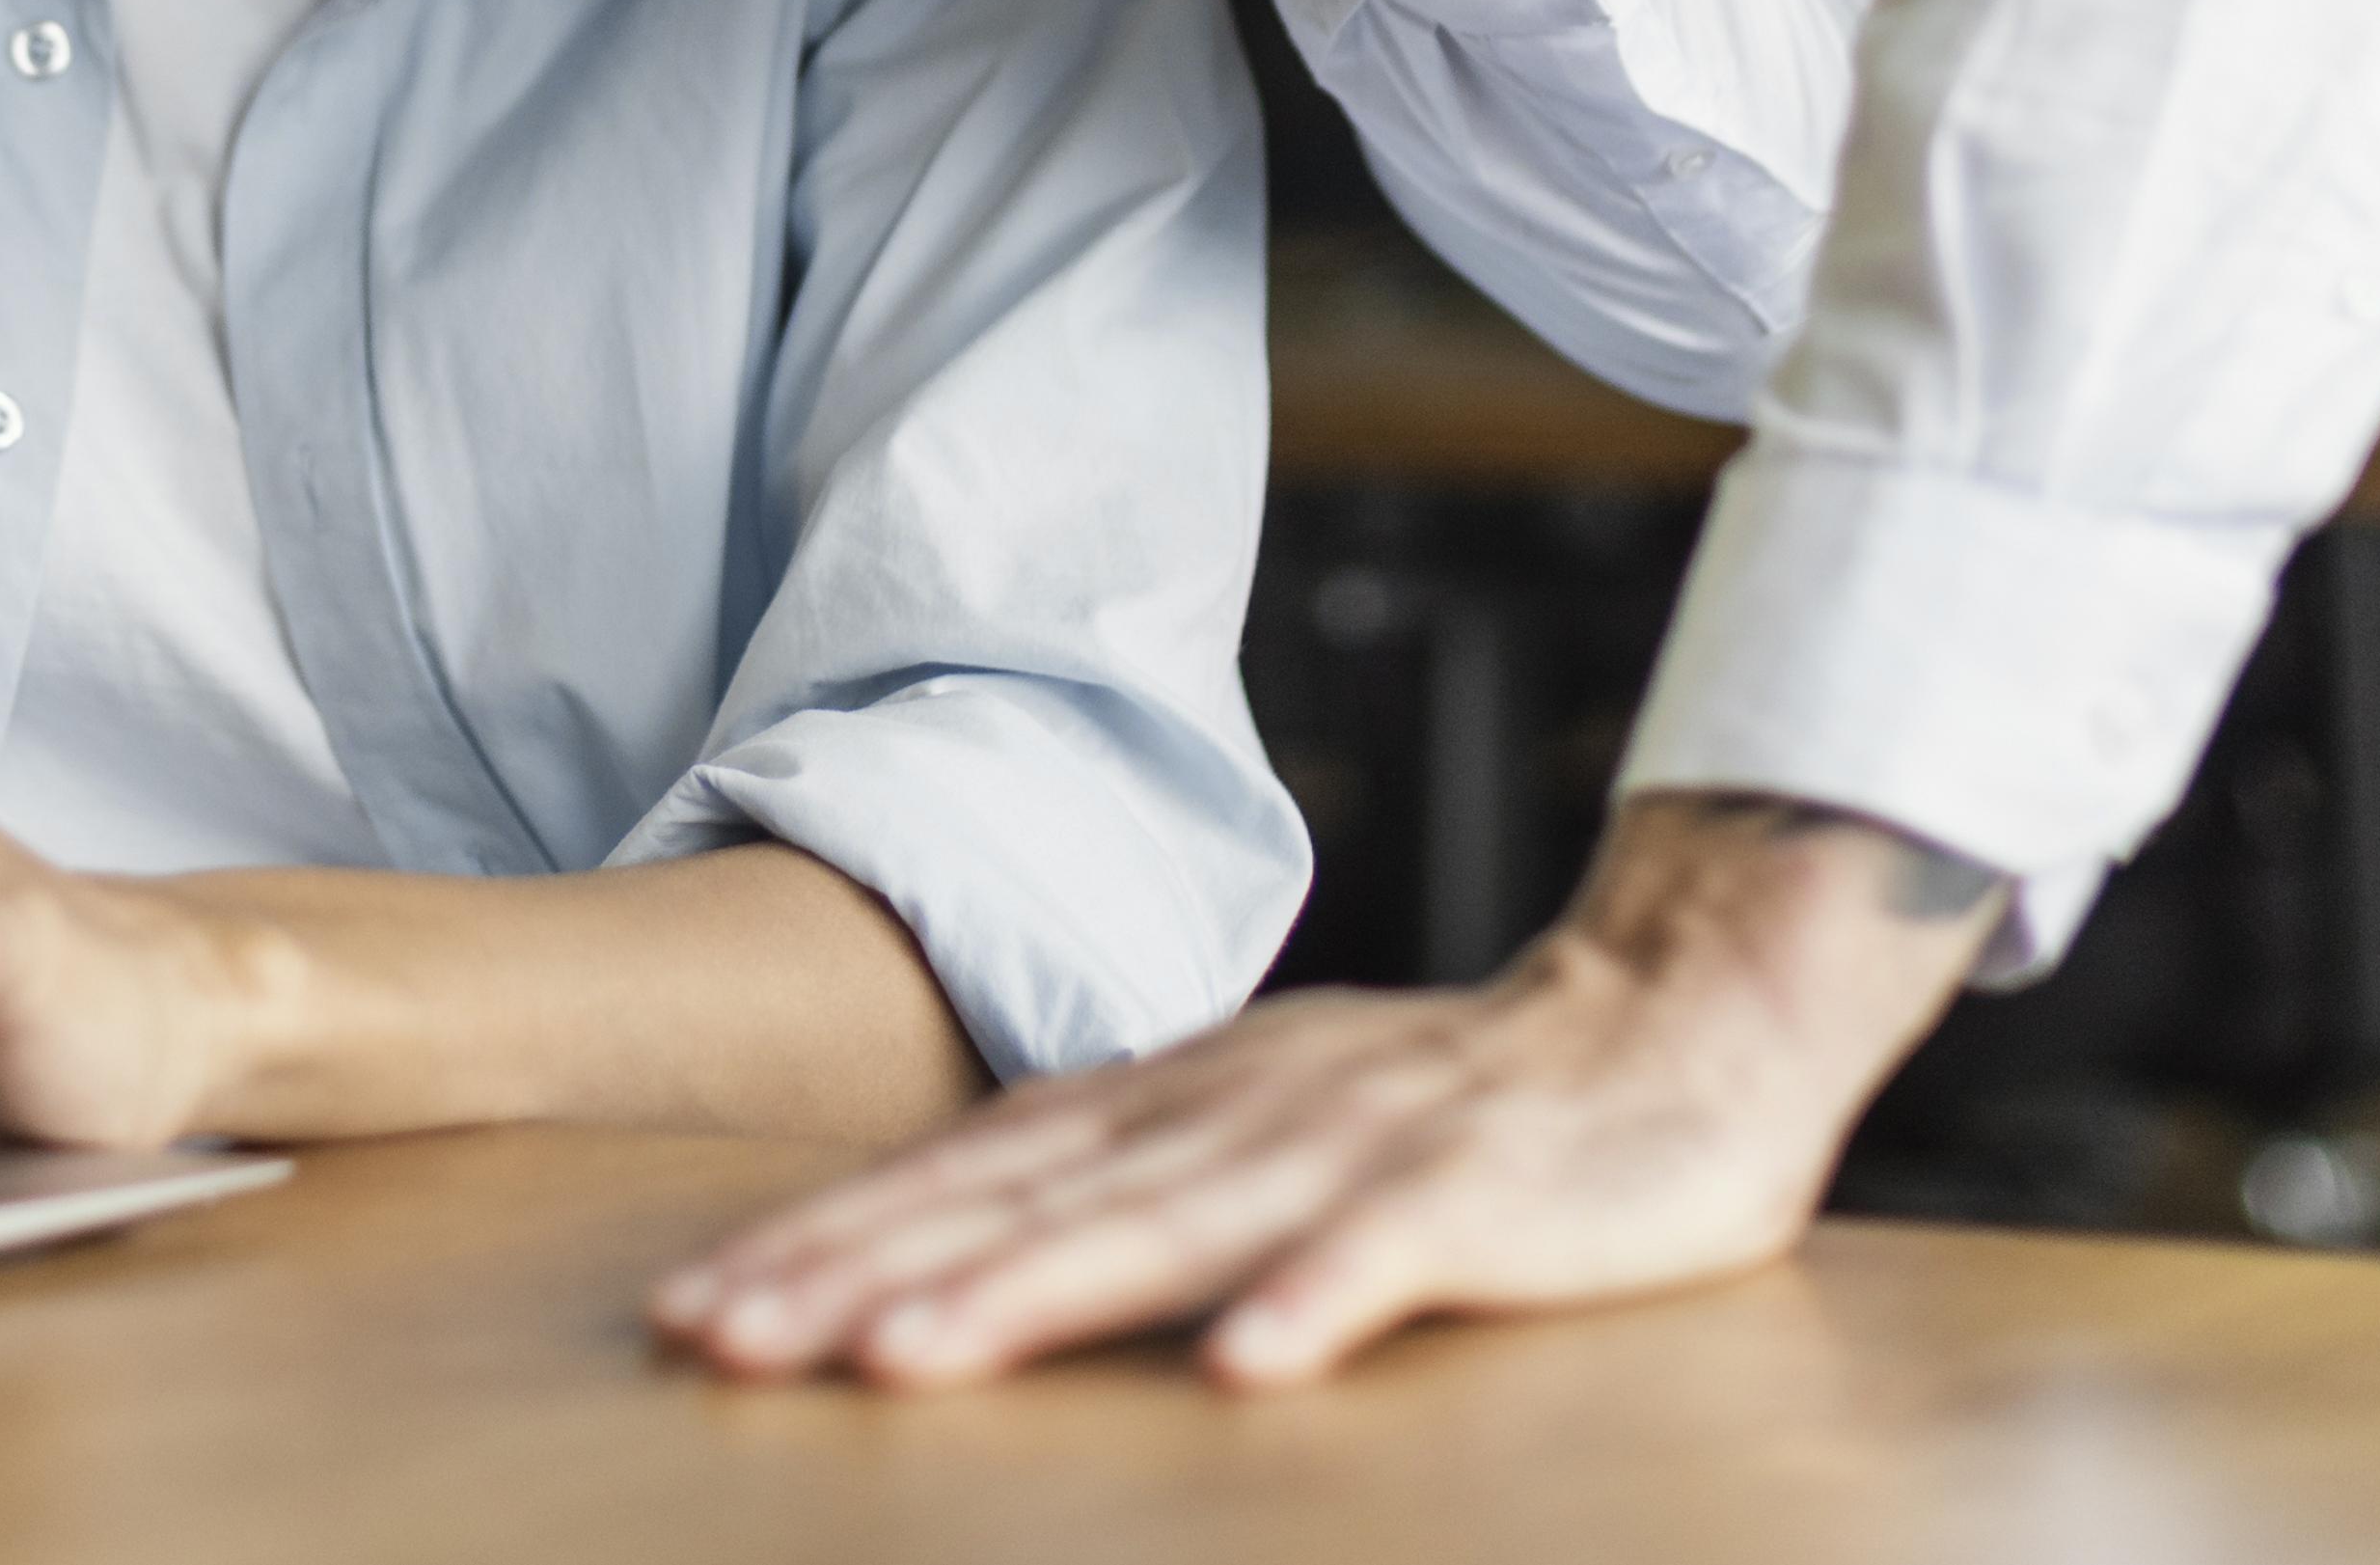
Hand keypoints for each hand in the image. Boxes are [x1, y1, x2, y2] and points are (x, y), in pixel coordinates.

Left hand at [643, 793, 1995, 1391]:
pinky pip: (1388, 1254)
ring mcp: (1356, 1145)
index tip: (697, 1309)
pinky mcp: (1483, 1192)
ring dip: (1030, 1293)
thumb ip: (1124, 1172)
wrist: (1682, 1010)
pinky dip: (1311, 1301)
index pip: (967, 1174)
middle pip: (1019, 1201)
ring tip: (902, 1361)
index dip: (828, 1240)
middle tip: (723, 1342)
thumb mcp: (1259, 1119)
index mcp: (1175, 1097)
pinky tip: (1243, 1370)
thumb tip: (951, 1239)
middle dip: (861, 1275)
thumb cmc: (1459, 1101)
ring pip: (1162, 1222)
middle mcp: (1235, 1108)